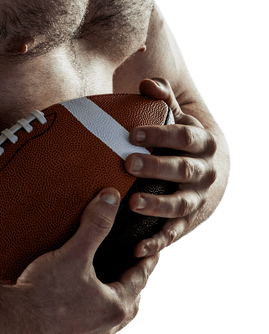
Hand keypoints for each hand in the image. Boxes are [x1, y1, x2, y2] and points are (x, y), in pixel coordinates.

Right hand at [14, 188, 159, 333]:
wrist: (9, 328)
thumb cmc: (43, 293)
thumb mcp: (73, 254)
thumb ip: (95, 225)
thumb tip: (111, 198)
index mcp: (115, 307)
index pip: (140, 279)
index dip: (146, 262)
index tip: (152, 252)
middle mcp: (106, 330)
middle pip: (129, 305)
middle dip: (132, 286)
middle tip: (131, 271)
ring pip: (110, 324)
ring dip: (111, 307)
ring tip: (105, 292)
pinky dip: (89, 321)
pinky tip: (78, 313)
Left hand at [125, 78, 217, 257]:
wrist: (200, 169)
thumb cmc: (175, 137)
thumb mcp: (174, 115)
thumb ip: (161, 97)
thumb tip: (147, 84)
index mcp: (202, 142)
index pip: (184, 137)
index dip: (161, 134)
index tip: (132, 134)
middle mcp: (204, 172)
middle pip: (183, 170)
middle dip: (156, 167)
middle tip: (128, 164)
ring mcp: (196, 198)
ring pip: (180, 204)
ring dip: (157, 205)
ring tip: (133, 203)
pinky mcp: (185, 222)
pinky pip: (172, 233)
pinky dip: (157, 243)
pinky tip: (138, 249)